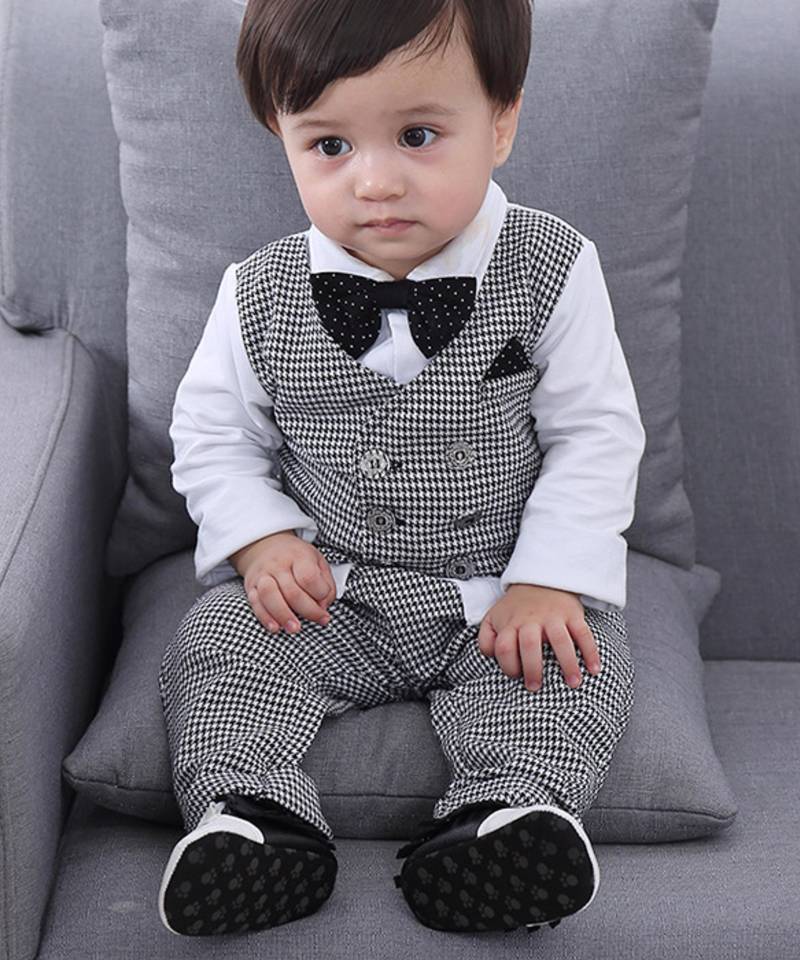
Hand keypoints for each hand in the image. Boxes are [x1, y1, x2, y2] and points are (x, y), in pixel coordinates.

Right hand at [228, 531, 336, 634]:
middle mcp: (278, 564)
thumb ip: (326, 584)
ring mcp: (262, 575)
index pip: (309, 577)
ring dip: (283, 616)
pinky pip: (255, 603)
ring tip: (295, 628)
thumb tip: (322, 606)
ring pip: (269, 596)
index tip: (325, 603)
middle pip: (292, 591)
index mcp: (299, 556)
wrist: (266, 546)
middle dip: (308, 611)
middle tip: (319, 620)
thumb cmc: (297, 558)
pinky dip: (265, 618)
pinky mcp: (251, 587)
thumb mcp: (318, 562)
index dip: (320, 594)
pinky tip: (275, 627)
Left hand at [478, 583, 601, 689]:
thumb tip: (490, 658)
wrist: (540, 579)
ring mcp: (553, 616)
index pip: (503, 648)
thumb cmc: (515, 609)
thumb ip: (486, 639)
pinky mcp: (572, 614)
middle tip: (535, 687)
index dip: (508, 666)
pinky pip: (584, 634)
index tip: (517, 676)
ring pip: (560, 641)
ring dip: (568, 664)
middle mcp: (530, 620)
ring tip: (573, 684)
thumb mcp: (493, 618)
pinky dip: (591, 652)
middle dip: (532, 669)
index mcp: (510, 623)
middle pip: (529, 645)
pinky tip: (594, 669)